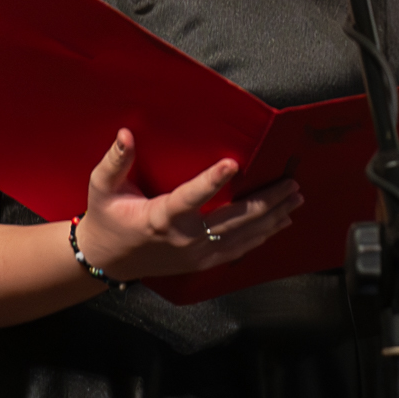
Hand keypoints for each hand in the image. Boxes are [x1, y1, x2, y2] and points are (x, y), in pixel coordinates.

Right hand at [74, 130, 300, 282]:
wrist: (108, 260)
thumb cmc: (107, 218)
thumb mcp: (102, 187)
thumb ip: (116, 160)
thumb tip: (126, 134)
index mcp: (161, 217)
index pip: (190, 197)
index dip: (211, 181)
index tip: (233, 163)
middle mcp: (184, 238)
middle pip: (233, 219)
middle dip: (266, 201)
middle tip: (291, 183)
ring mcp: (196, 255)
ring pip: (243, 236)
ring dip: (272, 217)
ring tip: (295, 199)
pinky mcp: (203, 263)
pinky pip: (239, 250)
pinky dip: (262, 236)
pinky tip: (280, 223)